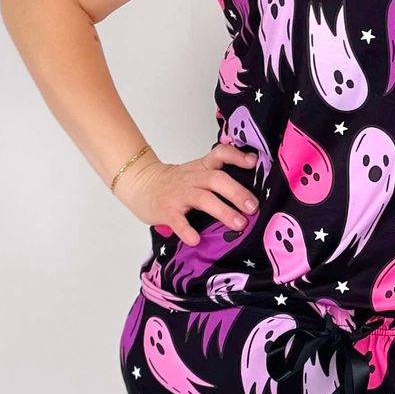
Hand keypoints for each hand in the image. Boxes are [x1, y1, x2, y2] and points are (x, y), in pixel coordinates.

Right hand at [116, 141, 260, 244]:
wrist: (141, 184)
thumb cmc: (175, 183)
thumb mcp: (196, 172)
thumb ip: (218, 177)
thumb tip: (251, 194)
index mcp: (202, 167)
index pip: (220, 154)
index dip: (237, 156)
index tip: (253, 162)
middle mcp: (192, 178)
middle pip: (217, 179)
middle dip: (237, 193)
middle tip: (254, 208)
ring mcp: (179, 194)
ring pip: (203, 199)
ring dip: (223, 211)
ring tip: (240, 224)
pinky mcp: (166, 211)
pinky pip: (178, 221)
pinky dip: (187, 231)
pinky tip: (196, 240)